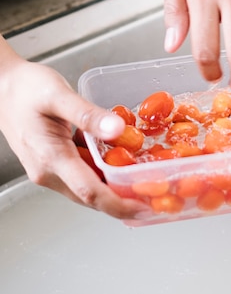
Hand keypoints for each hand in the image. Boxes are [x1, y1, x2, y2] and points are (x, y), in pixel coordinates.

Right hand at [0, 55, 144, 218]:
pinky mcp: (51, 162)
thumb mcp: (58, 95)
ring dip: (113, 188)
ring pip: (85, 187)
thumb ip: (87, 114)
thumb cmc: (25, 88)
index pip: (90, 192)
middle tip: (153, 199)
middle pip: (90, 197)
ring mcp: (47, 169)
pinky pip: (80, 174)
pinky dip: (101, 173)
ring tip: (143, 183)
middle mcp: (47, 171)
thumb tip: (118, 130)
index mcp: (50, 157)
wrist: (1, 86)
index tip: (143, 207)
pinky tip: (119, 162)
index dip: (119, 204)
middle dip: (122, 202)